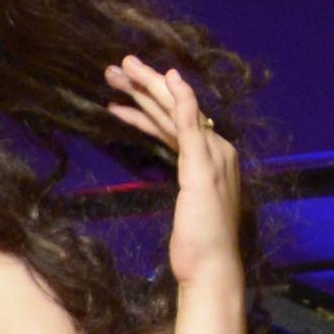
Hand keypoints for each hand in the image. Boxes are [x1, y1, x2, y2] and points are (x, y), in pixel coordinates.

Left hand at [103, 53, 240, 287]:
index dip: (148, 105)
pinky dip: (182, 100)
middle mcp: (217, 150)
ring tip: (119, 70)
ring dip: (148, 87)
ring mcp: (213, 155)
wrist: (213, 266)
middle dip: (144, 87)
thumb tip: (181, 176)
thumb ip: (187, 184)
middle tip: (116, 67)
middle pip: (174, 110)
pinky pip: (191, 125)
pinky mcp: (203, 166)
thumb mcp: (189, 207)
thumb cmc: (198, 245)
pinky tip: (168, 79)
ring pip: (176, 110)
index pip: (175, 122)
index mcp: (211, 158)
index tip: (123, 91)